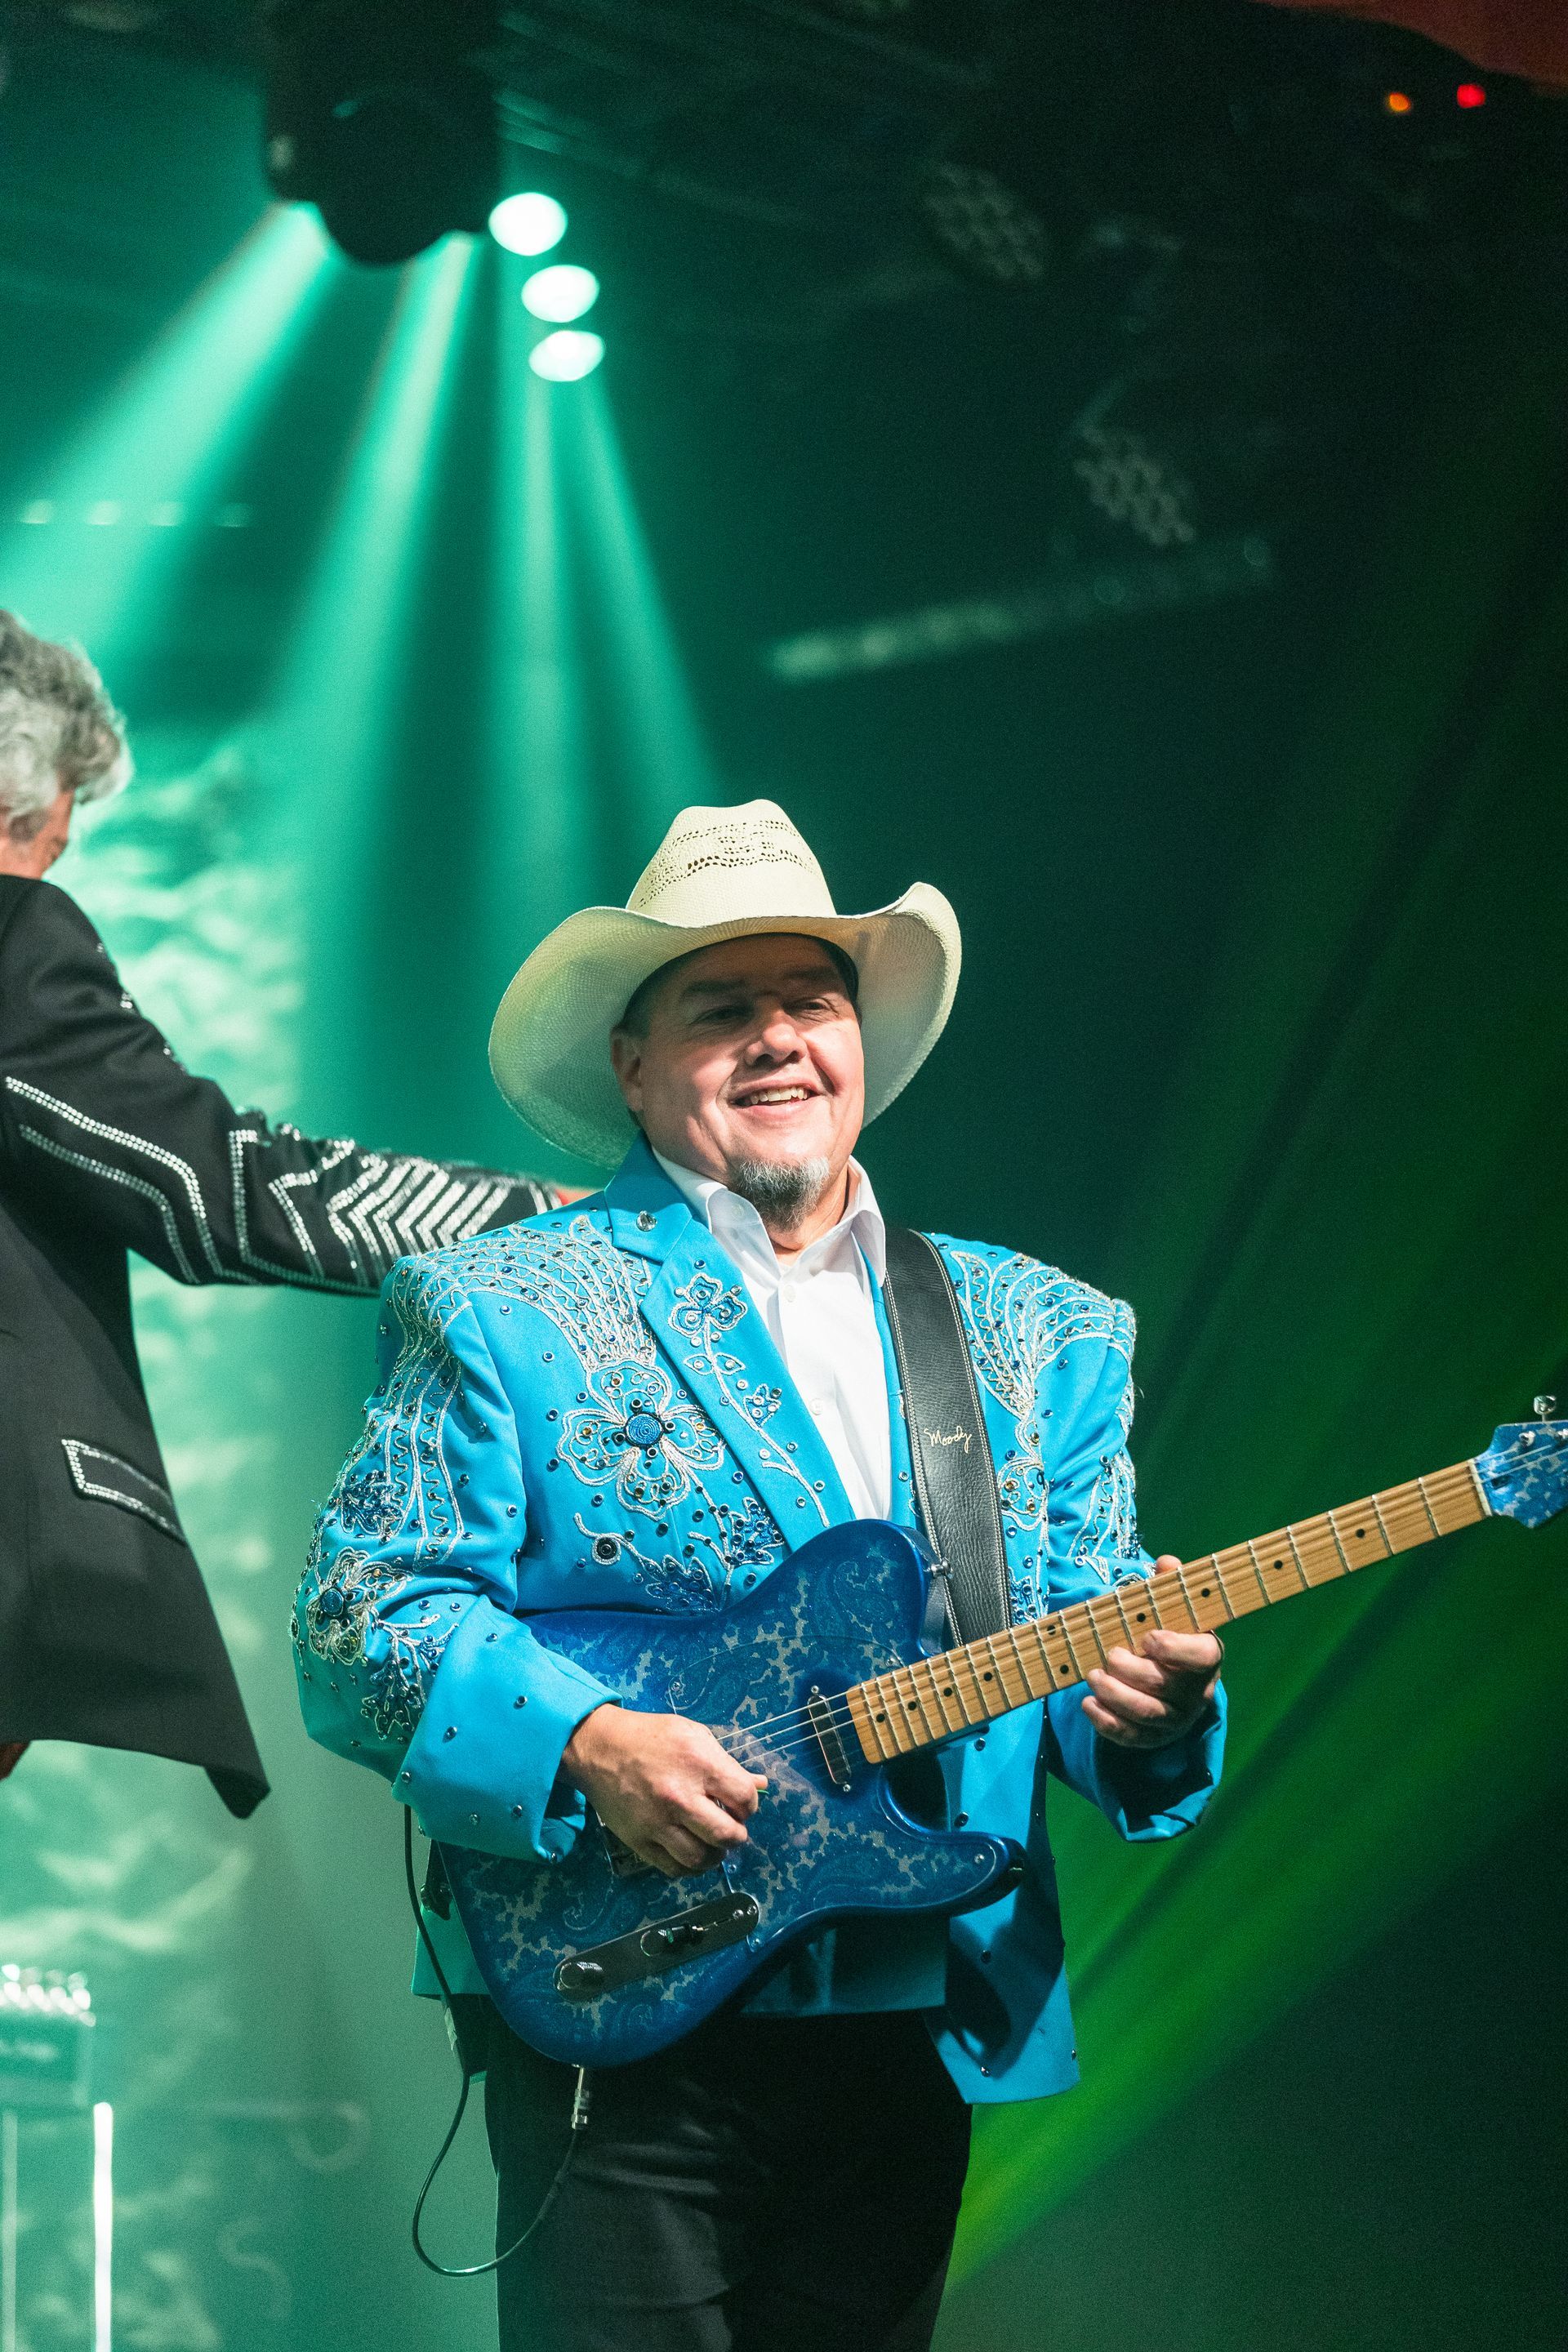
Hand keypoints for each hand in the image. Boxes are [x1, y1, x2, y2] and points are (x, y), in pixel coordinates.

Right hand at [562, 1706, 766, 1877]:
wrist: (600, 1747)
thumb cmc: (652, 1736)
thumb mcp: (694, 1735)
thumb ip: (727, 1763)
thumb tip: (760, 1785)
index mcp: (698, 1764)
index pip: (743, 1798)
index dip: (749, 1805)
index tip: (739, 1804)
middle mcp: (679, 1796)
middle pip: (726, 1835)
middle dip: (737, 1835)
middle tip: (731, 1829)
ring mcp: (657, 1822)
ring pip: (700, 1859)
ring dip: (715, 1856)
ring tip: (713, 1844)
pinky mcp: (639, 1841)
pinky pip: (673, 1868)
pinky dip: (689, 1867)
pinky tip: (691, 1853)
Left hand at [1081, 1557, 1221, 1748]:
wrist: (1174, 1679)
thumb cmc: (1171, 1635)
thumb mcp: (1174, 1608)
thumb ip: (1170, 1585)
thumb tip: (1165, 1564)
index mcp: (1206, 1656)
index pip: (1202, 1657)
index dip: (1176, 1649)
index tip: (1149, 1637)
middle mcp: (1197, 1693)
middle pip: (1163, 1686)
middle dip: (1130, 1670)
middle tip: (1109, 1655)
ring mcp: (1177, 1719)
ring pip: (1147, 1714)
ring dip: (1115, 1695)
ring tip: (1092, 1676)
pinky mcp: (1155, 1738)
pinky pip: (1132, 1737)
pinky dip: (1107, 1723)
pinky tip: (1088, 1704)